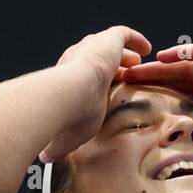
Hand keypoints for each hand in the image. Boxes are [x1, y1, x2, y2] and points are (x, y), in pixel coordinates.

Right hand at [39, 25, 151, 162]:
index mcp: (66, 78)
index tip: (107, 88)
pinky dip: (135, 39)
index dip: (97, 81)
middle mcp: (75, 60)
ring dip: (122, 53)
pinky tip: (146, 47)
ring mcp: (90, 48)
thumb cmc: (67, 118)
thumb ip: (60, 144)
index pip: (83, 76)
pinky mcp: (106, 41)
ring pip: (108, 45)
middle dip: (110, 65)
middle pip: (94, 57)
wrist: (65, 96)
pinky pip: (123, 34)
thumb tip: (45, 158)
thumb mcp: (68, 134)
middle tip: (124, 72)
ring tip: (136, 60)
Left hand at [117, 43, 192, 173]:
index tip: (144, 101)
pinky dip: (185, 53)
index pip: (190, 97)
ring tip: (138, 68)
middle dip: (157, 79)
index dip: (167, 97)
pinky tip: (162, 56)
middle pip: (183, 79)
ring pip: (189, 66)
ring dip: (163, 66)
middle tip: (130, 81)